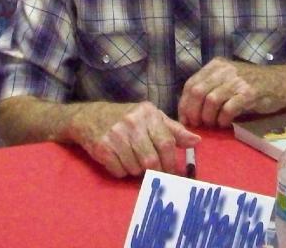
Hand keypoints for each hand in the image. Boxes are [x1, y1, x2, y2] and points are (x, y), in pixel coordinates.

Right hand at [67, 101, 199, 177]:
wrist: (89, 117)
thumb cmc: (125, 118)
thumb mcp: (151, 117)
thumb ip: (173, 130)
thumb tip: (196, 141)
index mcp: (148, 113)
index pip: (167, 143)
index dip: (171, 162)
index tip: (172, 172)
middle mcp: (132, 122)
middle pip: (152, 160)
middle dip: (155, 171)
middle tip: (154, 173)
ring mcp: (115, 134)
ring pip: (136, 168)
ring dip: (137, 171)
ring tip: (133, 160)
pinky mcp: (102, 147)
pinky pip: (119, 171)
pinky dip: (122, 172)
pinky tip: (118, 160)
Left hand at [178, 58, 285, 127]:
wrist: (281, 82)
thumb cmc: (252, 83)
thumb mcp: (228, 78)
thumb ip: (211, 88)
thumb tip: (189, 111)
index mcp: (216, 65)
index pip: (191, 83)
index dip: (184, 103)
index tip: (185, 119)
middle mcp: (224, 70)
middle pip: (197, 91)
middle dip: (193, 112)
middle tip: (197, 124)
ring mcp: (237, 80)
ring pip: (211, 100)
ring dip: (208, 117)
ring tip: (212, 125)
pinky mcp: (249, 93)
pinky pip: (228, 109)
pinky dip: (223, 119)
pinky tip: (225, 124)